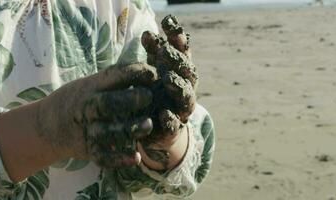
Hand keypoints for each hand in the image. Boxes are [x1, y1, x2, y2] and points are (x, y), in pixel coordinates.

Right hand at [37, 63, 157, 167]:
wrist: (47, 126)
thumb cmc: (79, 100)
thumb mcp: (91, 84)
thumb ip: (115, 80)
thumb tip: (149, 71)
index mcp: (91, 87)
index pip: (113, 76)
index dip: (134, 73)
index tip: (152, 73)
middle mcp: (88, 108)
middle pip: (107, 104)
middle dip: (129, 99)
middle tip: (149, 96)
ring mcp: (88, 130)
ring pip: (108, 132)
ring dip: (129, 129)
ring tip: (148, 125)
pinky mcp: (89, 150)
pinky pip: (103, 157)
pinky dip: (118, 159)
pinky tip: (136, 158)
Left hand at [138, 15, 197, 168]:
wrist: (156, 128)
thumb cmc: (156, 93)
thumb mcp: (154, 70)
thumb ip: (154, 54)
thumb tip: (147, 32)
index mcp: (180, 71)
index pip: (183, 51)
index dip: (177, 37)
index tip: (167, 22)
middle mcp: (185, 88)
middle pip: (187, 72)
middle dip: (178, 60)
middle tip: (164, 50)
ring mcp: (181, 109)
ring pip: (186, 97)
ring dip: (179, 86)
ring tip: (168, 78)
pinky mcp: (173, 129)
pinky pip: (174, 124)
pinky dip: (170, 119)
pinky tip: (163, 113)